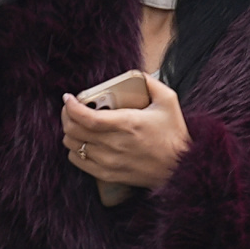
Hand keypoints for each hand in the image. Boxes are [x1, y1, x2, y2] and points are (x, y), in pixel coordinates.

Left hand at [61, 73, 189, 189]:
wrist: (182, 169)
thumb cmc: (174, 135)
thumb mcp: (168, 102)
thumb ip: (151, 83)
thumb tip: (136, 73)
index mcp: (127, 124)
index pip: (86, 117)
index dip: (71, 106)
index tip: (68, 98)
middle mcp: (115, 144)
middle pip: (74, 131)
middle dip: (67, 116)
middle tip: (71, 108)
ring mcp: (110, 162)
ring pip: (73, 146)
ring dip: (70, 132)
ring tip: (76, 124)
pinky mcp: (108, 175)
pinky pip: (79, 161)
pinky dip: (75, 150)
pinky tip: (83, 142)